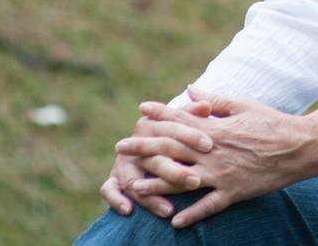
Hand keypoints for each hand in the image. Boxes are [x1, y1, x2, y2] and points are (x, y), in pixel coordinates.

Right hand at [100, 99, 215, 217]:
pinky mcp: (113, 179)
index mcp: (151, 124)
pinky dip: (116, 200)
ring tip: (169, 209)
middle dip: (174, 171)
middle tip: (195, 182)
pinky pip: (108, 190)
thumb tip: (206, 105)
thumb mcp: (186, 122)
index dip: (190, 135)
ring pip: (133, 179)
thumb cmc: (178, 134)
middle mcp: (134, 143)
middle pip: (154, 157)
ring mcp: (122, 162)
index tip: (209, 145)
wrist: (154, 147)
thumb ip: (192, 115)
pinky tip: (130, 211)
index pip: (170, 129)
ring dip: (150, 195)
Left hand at [123, 89, 317, 229]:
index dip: (160, 114)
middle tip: (121, 146)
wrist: (301, 147)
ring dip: (158, 183)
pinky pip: (209, 206)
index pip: (182, 119)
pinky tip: (175, 222)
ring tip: (135, 186)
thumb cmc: (273, 122)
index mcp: (217, 129)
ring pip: (184, 180)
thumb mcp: (244, 106)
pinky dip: (192, 214)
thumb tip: (190, 90)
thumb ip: (214, 102)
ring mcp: (223, 173)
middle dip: (145, 147)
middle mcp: (214, 151)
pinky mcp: (235, 191)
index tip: (140, 110)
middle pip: (173, 149)